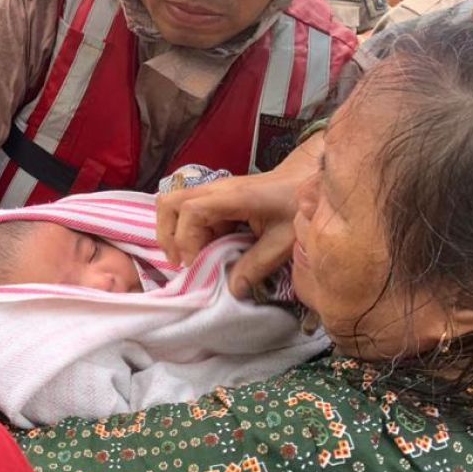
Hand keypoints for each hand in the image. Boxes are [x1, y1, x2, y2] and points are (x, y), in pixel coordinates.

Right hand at [156, 135, 320, 297]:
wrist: (305, 181)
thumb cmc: (296, 206)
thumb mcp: (282, 241)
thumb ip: (257, 265)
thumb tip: (232, 290)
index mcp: (232, 197)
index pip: (190, 210)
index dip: (184, 238)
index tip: (194, 264)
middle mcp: (216, 190)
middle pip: (169, 202)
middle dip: (166, 234)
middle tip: (179, 262)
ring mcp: (212, 193)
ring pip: (173, 206)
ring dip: (173, 233)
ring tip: (186, 259)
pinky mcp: (215, 200)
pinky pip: (188, 213)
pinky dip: (186, 234)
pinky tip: (201, 252)